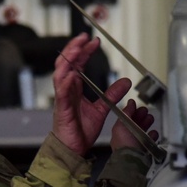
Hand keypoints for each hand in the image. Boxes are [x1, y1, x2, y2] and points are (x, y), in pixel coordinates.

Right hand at [52, 33, 131, 155]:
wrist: (73, 149)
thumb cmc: (80, 131)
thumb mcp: (102, 109)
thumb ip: (112, 94)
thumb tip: (125, 82)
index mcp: (74, 89)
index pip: (77, 64)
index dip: (85, 51)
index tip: (95, 41)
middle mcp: (66, 90)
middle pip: (66, 63)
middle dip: (74, 48)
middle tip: (84, 37)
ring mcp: (63, 98)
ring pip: (60, 73)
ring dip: (68, 59)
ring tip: (77, 48)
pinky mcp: (62, 108)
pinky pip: (62, 92)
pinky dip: (66, 81)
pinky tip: (73, 72)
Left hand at [111, 99, 158, 151]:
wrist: (132, 161)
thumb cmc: (124, 145)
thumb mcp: (121, 125)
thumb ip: (126, 113)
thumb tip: (130, 103)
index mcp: (120, 131)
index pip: (126, 118)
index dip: (132, 111)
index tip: (136, 105)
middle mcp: (128, 138)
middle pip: (136, 123)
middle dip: (141, 116)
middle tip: (145, 110)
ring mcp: (137, 144)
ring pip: (144, 130)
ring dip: (147, 123)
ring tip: (150, 119)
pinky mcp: (145, 149)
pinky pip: (150, 140)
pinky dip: (153, 135)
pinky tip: (153, 132)